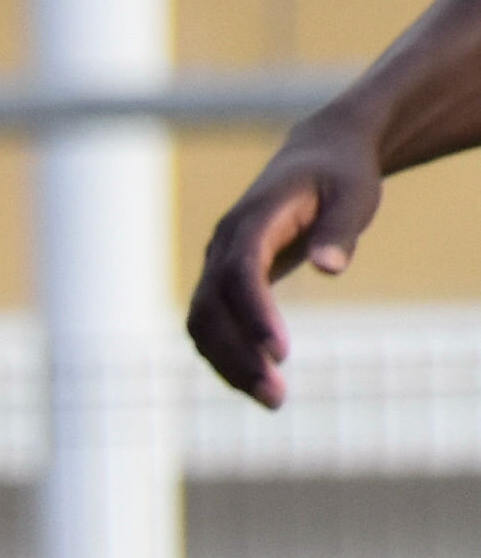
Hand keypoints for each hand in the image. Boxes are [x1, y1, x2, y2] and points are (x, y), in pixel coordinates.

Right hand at [187, 125, 386, 408]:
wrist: (316, 156)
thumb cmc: (341, 176)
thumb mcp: (355, 194)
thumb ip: (340, 230)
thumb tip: (330, 269)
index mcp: (253, 217)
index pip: (240, 272)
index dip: (254, 315)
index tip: (281, 354)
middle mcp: (223, 244)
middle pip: (210, 308)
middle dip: (237, 356)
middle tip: (277, 398)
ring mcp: (216, 263)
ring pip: (202, 323)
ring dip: (228, 365)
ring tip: (273, 401)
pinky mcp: (222, 281)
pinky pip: (211, 325)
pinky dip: (227, 357)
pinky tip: (257, 382)